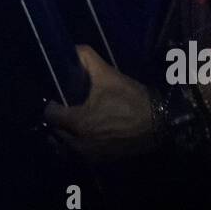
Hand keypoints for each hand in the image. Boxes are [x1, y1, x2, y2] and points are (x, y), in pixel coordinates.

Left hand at [43, 46, 158, 162]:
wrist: (159, 123)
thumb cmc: (131, 99)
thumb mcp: (108, 74)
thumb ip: (87, 59)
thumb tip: (74, 49)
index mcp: (78, 122)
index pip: (50, 115)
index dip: (52, 104)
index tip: (58, 98)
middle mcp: (80, 143)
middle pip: (57, 133)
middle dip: (59, 121)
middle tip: (66, 109)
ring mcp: (92, 155)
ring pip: (68, 147)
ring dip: (67, 136)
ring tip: (74, 123)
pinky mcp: (104, 160)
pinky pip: (83, 155)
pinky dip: (80, 146)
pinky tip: (90, 134)